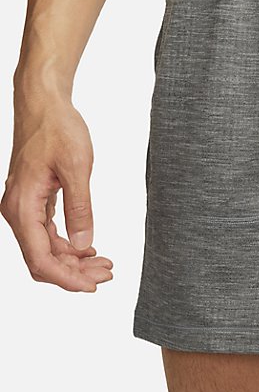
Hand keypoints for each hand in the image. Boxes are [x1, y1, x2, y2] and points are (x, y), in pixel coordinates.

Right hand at [1, 97, 112, 291]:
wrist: (44, 104)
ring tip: (104, 264)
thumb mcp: (77, 168)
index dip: (66, 278)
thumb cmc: (58, 129)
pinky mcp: (34, 200)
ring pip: (46, 248)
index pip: (40, 258)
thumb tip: (83, 244)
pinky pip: (47, 233)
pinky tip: (90, 249)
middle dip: (74, 272)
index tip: (92, 286)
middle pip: (42, 259)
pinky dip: (68, 244)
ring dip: (73, 260)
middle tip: (107, 274)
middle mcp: (17, 211)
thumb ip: (80, 208)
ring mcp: (24, 207)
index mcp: (22, 207)